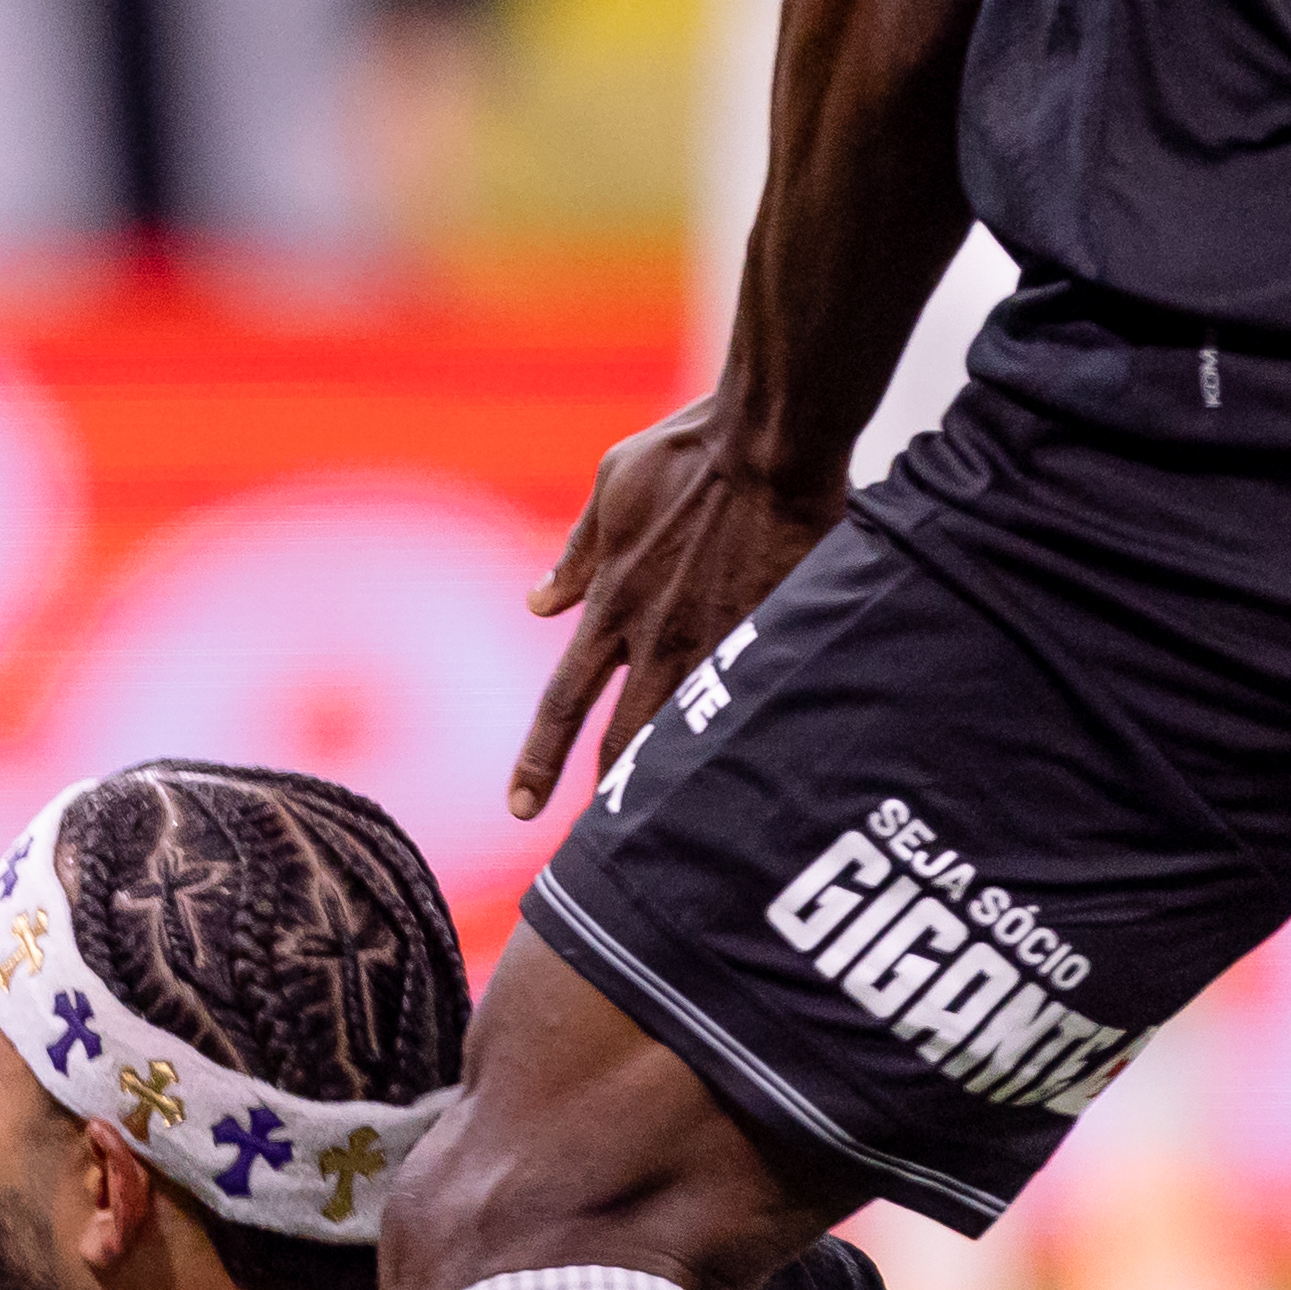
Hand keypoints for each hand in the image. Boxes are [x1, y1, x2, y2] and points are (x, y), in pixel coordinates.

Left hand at [510, 397, 853, 816]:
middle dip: (608, 799)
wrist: (766, 440)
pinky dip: (743, 740)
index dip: (539, 760)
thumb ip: (578, 555)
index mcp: (611, 605)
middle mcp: (656, 637)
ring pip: (686, 734)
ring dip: (673, 782)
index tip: (521, 808)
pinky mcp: (769, 636)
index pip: (563, 703)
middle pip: (623, 741)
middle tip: (595, 849)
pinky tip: (751, 781)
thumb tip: (539, 602)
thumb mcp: (612, 490)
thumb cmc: (686, 453)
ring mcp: (716, 642)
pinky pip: (751, 703)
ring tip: (668, 834)